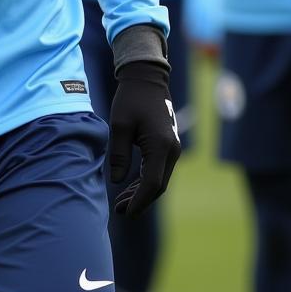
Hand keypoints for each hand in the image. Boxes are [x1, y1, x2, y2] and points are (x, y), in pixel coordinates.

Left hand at [108, 60, 181, 216]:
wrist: (147, 78)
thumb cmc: (130, 99)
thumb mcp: (119, 125)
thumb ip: (119, 155)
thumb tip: (117, 182)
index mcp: (160, 146)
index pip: (152, 184)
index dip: (139, 201)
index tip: (124, 213)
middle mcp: (172, 150)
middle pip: (158, 185)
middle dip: (139, 201)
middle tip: (119, 211)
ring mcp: (173, 148)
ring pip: (159, 179)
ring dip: (142, 193)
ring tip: (121, 203)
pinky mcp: (168, 146)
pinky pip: (159, 170)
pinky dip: (146, 181)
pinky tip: (130, 187)